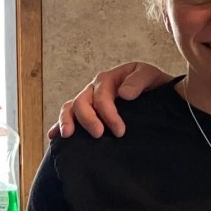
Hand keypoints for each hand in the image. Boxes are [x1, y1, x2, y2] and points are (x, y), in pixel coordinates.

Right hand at [48, 62, 173, 138]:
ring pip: (71, 108)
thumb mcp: (149, 75)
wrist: (156, 92)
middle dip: (88, 120)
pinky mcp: (87, 111)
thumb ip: (138, 81)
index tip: (120, 131)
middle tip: (99, 135)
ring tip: (68, 135)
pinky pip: (69, 116)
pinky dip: (59, 124)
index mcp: (108, 79)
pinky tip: (54, 136)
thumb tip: (124, 94)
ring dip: (67, 121)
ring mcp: (88, 100)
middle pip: (82, 102)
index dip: (109, 114)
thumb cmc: (150, 83)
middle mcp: (94, 89)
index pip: (102, 97)